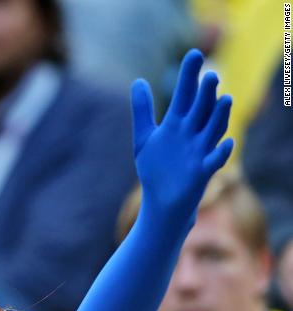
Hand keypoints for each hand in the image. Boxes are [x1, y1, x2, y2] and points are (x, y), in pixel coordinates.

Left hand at [131, 50, 233, 228]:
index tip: (193, 53)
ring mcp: (199, 153)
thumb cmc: (156, 168)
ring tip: (224, 99)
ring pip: (213, 131)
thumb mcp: (145, 138)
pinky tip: (227, 143)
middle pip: (201, 110)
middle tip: (210, 75)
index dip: (189, 76)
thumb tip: (139, 81)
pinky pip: (215, 162)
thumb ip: (142, 111)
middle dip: (206, 94)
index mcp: (177, 124)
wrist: (162, 201)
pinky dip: (222, 153)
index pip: (185, 95)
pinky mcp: (202, 173)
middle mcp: (192, 134)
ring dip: (219, 117)